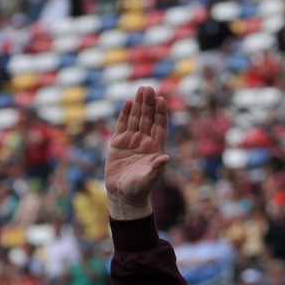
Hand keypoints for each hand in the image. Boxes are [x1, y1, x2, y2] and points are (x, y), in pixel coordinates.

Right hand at [104, 86, 169, 219]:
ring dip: (139, 105)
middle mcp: (144, 142)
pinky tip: (128, 103)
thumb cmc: (140, 189)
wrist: (123, 196)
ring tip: (141, 90)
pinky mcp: (118, 144)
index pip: (160, 127)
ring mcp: (131, 142)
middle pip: (148, 119)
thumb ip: (156, 169)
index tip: (162, 100)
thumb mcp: (149, 180)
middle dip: (149, 104)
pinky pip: (122, 126)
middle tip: (148, 88)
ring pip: (136, 119)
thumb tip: (166, 158)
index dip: (161, 114)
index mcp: (155, 149)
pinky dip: (125, 115)